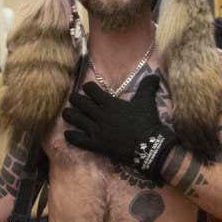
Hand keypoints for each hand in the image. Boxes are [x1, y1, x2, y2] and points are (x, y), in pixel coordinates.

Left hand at [62, 75, 177, 178]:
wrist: (149, 145)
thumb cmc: (147, 122)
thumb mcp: (147, 101)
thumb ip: (148, 86)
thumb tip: (155, 75)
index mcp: (110, 103)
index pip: (91, 90)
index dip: (88, 87)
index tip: (88, 88)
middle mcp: (100, 115)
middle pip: (79, 103)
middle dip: (75, 99)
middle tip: (73, 99)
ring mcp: (96, 130)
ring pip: (76, 119)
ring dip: (69, 115)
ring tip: (66, 113)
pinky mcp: (97, 145)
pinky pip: (79, 140)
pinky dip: (71, 136)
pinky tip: (67, 133)